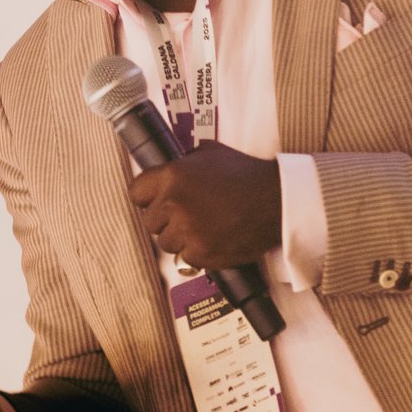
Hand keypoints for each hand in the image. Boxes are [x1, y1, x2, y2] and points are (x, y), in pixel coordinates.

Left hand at [127, 140, 281, 271]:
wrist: (275, 200)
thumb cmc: (246, 174)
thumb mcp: (210, 152)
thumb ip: (185, 160)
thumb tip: (172, 165)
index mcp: (172, 175)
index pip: (136, 193)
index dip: (147, 197)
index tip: (156, 201)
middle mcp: (174, 203)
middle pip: (149, 222)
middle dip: (165, 220)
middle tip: (186, 216)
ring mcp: (187, 230)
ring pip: (165, 243)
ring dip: (180, 238)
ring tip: (203, 228)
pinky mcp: (201, 252)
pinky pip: (184, 259)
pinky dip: (196, 253)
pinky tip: (212, 239)